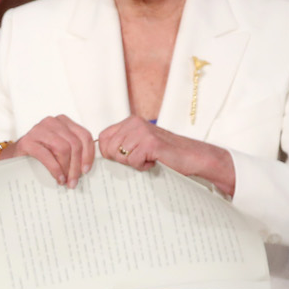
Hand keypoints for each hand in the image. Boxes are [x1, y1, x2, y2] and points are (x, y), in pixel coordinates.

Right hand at [0, 114, 94, 187]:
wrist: (13, 157)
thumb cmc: (40, 154)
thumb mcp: (59, 149)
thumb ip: (73, 151)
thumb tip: (88, 167)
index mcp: (63, 122)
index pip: (84, 135)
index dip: (89, 154)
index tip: (86, 170)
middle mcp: (51, 122)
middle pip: (75, 144)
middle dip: (77, 165)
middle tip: (75, 181)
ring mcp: (38, 130)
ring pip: (63, 148)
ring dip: (67, 168)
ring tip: (66, 181)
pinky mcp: (27, 141)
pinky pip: (47, 155)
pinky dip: (55, 169)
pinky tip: (58, 178)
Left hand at [97, 116, 235, 194]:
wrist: (192, 156)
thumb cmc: (164, 153)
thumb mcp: (138, 144)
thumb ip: (121, 144)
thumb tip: (96, 156)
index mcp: (129, 122)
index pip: (102, 138)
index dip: (108, 152)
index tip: (122, 158)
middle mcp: (134, 123)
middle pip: (108, 148)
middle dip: (121, 159)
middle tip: (139, 158)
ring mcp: (142, 132)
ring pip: (120, 156)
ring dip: (134, 163)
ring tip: (149, 158)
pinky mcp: (150, 143)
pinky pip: (133, 161)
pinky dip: (143, 166)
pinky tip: (154, 161)